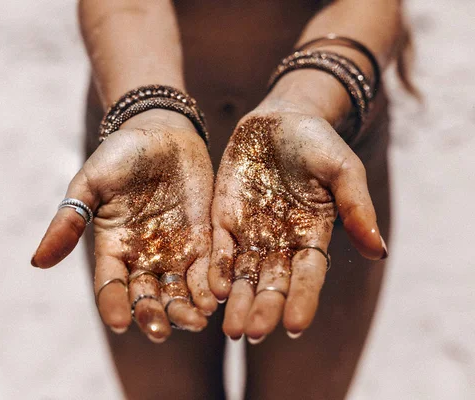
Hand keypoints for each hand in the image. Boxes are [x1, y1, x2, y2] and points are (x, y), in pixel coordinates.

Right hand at [31, 109, 217, 341]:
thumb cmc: (120, 156)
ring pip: (181, 292)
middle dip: (154, 317)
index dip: (114, 305)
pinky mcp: (204, 240)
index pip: (111, 287)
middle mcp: (145, 258)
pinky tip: (218, 295)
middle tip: (160, 332)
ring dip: (187, 309)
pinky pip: (209, 269)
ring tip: (196, 320)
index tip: (120, 324)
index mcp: (114, 249)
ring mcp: (176, 252)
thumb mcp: (90, 184)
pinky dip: (212, 284)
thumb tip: (37, 263)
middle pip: (148, 298)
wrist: (162, 134)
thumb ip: (69, 222)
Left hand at [208, 110, 385, 341]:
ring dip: (236, 300)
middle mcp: (280, 241)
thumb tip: (379, 251)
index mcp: (312, 234)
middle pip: (272, 282)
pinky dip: (216, 269)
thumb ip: (356, 207)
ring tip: (230, 330)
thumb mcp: (343, 169)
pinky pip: (219, 248)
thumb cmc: (317, 142)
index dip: (303, 300)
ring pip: (242, 274)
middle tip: (253, 333)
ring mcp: (250, 231)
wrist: (279, 118)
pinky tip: (212, 290)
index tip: (295, 327)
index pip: (308, 275)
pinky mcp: (224, 217)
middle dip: (263, 308)